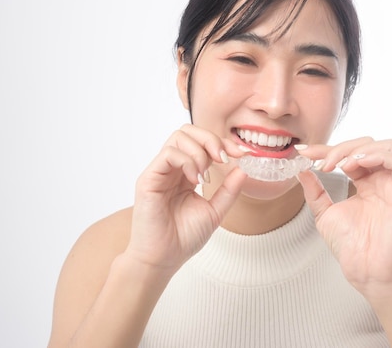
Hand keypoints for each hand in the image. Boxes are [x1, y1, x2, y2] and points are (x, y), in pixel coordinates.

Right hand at [125, 124, 247, 272]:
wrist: (163, 260)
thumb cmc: (183, 238)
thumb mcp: (215, 211)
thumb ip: (228, 190)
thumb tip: (243, 169)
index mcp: (186, 174)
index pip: (202, 143)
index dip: (223, 143)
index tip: (241, 154)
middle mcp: (172, 169)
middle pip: (188, 131)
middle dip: (211, 139)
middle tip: (224, 158)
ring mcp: (159, 172)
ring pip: (178, 137)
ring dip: (200, 151)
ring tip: (207, 176)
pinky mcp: (148, 179)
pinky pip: (168, 154)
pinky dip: (187, 161)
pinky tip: (195, 179)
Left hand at [296, 137, 391, 293]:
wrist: (367, 271)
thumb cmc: (351, 247)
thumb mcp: (325, 213)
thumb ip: (315, 190)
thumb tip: (300, 169)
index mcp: (365, 184)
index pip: (348, 155)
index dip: (326, 149)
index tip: (303, 152)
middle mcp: (381, 181)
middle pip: (367, 144)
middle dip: (340, 147)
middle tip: (322, 162)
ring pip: (387, 146)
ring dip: (358, 149)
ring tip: (340, 165)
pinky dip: (377, 155)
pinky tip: (356, 166)